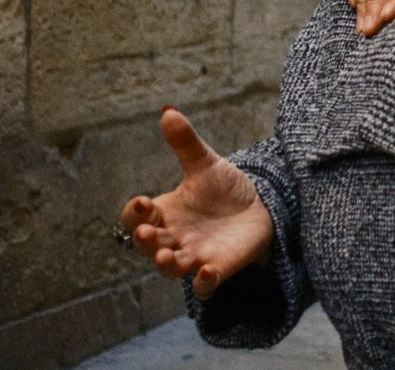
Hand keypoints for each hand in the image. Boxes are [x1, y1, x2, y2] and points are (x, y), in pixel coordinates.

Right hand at [119, 108, 273, 298]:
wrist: (259, 207)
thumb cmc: (223, 188)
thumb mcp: (205, 163)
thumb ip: (185, 142)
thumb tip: (168, 110)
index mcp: (165, 212)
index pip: (137, 217)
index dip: (135, 213)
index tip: (143, 202)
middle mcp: (173, 238)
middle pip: (147, 245)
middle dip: (144, 241)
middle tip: (147, 232)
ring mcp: (193, 256)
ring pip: (169, 268)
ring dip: (165, 263)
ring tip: (166, 256)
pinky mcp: (218, 269)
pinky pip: (204, 285)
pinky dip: (203, 282)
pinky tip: (207, 271)